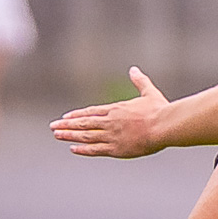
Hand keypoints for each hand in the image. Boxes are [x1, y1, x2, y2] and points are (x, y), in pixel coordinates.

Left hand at [50, 67, 170, 157]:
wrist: (164, 126)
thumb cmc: (159, 110)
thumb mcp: (149, 93)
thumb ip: (139, 81)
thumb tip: (133, 69)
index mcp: (116, 109)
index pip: (91, 112)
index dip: (77, 115)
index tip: (65, 117)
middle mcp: (110, 122)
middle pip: (83, 124)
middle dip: (67, 125)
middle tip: (52, 127)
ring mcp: (111, 136)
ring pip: (85, 136)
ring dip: (70, 136)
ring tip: (57, 135)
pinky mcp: (116, 149)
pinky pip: (95, 149)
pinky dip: (83, 149)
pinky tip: (73, 149)